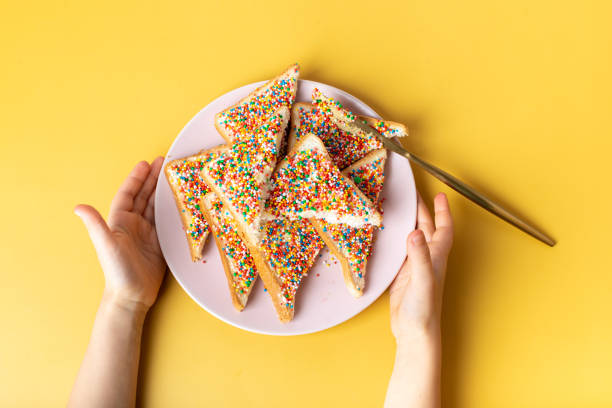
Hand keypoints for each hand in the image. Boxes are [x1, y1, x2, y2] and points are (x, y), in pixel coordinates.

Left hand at [75, 157, 165, 312]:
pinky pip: (167, 221)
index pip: (128, 194)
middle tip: (165, 163)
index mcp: (120, 221)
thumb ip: (95, 225)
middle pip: (144, 196)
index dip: (136, 179)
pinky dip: (173, 210)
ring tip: (175, 177)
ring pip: (156, 207)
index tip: (146, 164)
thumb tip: (79, 207)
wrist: (131, 295)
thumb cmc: (117, 271)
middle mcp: (133, 224)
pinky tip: (181, 202)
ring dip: (164, 192)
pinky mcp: (160, 243)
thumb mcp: (106, 245)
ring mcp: (147, 233)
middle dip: (153, 179)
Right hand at [390, 192, 453, 341]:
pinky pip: (400, 250)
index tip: (439, 195)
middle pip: (427, 228)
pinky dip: (395, 239)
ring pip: (413, 238)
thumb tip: (414, 232)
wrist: (414, 332)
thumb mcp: (422, 281)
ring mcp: (414, 267)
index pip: (443, 228)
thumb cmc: (423, 311)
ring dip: (409, 222)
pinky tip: (387, 235)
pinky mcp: (402, 275)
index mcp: (436, 257)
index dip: (442, 211)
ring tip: (399, 208)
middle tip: (412, 194)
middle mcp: (426, 259)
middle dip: (422, 210)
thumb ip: (419, 257)